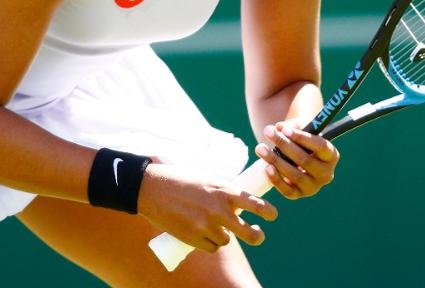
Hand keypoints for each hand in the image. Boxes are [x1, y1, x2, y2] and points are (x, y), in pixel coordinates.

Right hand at [136, 162, 277, 252]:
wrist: (153, 188)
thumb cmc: (181, 179)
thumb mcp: (208, 178)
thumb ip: (224, 191)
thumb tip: (239, 200)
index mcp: (224, 190)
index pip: (257, 204)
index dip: (268, 211)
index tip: (272, 214)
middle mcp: (219, 210)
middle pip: (251, 233)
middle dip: (258, 236)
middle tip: (258, 234)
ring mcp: (207, 226)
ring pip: (227, 240)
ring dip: (224, 236)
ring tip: (212, 225)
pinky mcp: (193, 238)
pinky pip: (210, 247)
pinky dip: (208, 242)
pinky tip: (200, 232)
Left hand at [255, 120, 339, 199]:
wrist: (296, 156)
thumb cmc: (300, 139)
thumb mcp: (300, 128)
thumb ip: (291, 126)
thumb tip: (278, 127)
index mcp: (331, 155)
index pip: (320, 146)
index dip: (302, 138)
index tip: (285, 130)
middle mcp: (326, 174)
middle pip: (305, 161)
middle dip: (284, 146)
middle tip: (268, 132)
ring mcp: (313, 187)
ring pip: (295, 175)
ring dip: (276, 161)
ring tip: (260, 147)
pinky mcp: (299, 194)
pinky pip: (287, 190)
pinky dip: (276, 179)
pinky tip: (266, 167)